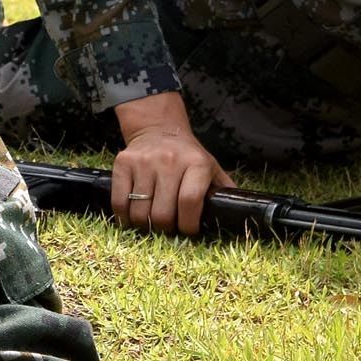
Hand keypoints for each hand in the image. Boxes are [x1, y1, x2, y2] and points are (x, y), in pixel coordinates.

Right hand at [108, 92, 233, 234]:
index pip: (189, 202)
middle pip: (163, 213)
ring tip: (151, 222)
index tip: (187, 231)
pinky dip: (124, 217)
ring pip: (140, 212)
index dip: (188, 225)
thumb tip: (240, 216)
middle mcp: (169, 161)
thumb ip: (224, 190)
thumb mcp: (211, 167)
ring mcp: (143, 162)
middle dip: (166, 229)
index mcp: (196, 163)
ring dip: (145, 225)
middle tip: (168, 227)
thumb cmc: (188, 155)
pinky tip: (132, 217)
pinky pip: (119, 202)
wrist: (158, 129)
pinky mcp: (122, 164)